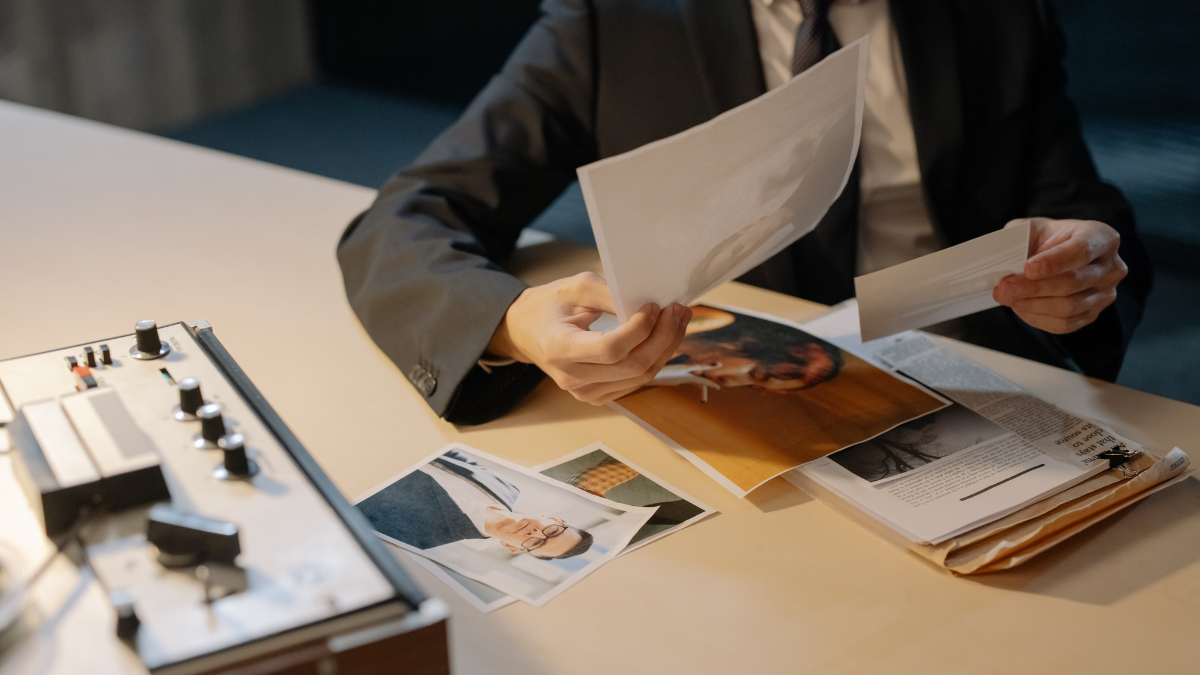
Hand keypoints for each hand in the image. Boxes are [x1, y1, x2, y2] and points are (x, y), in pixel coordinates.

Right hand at [487, 272, 691, 404]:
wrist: (527, 332)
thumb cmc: (550, 306)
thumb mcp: (575, 287)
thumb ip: (610, 293)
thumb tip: (647, 303)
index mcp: (560, 348)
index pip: (610, 349)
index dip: (640, 329)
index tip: (654, 306)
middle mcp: (572, 378)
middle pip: (632, 366)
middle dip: (663, 337)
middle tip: (678, 310)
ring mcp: (584, 392)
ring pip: (640, 377)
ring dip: (666, 348)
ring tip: (677, 320)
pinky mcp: (597, 396)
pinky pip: (636, 381)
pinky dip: (655, 359)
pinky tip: (663, 337)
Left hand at [993, 217, 1127, 333]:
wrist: (1054, 255)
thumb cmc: (1046, 239)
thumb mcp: (1032, 228)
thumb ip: (1020, 237)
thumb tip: (1003, 257)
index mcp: (1102, 237)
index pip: (1082, 251)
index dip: (1054, 261)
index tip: (1028, 268)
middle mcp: (1112, 267)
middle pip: (1073, 282)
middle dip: (1034, 287)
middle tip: (1004, 287)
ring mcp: (1105, 294)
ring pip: (1069, 307)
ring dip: (1032, 304)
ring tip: (1006, 296)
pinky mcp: (1092, 315)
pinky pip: (1065, 324)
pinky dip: (1037, 318)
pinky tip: (1019, 307)